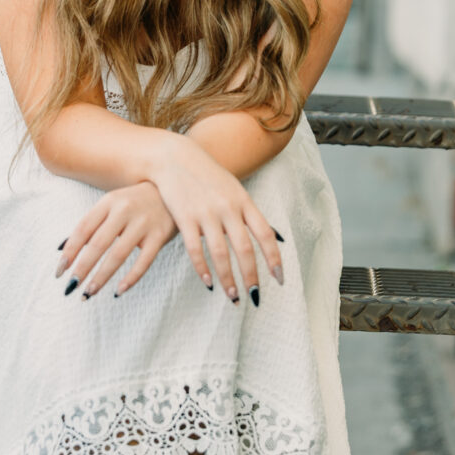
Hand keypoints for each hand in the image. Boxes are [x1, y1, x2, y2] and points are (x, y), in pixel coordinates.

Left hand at [55, 180, 178, 298]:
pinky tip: (118, 291)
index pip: (83, 229)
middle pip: (98, 244)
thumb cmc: (134, 201)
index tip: (59, 272)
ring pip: (118, 255)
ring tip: (89, 293)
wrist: (172, 188)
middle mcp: (124, 210)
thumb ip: (89, 224)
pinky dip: (130, 278)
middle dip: (82, 268)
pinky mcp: (160, 235)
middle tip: (71, 287)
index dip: (70, 251)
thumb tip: (61, 249)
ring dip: (101, 277)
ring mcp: (143, 222)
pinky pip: (144, 261)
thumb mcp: (111, 204)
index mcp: (109, 201)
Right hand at [149, 132, 283, 302]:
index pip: (265, 234)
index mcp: (243, 200)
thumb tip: (274, 237)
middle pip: (244, 248)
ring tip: (233, 296)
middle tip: (255, 297)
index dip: (274, 258)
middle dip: (251, 276)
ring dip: (228, 278)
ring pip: (221, 253)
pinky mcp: (185, 218)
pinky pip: (195, 249)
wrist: (175, 158)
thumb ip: (250, 212)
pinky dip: (203, 269)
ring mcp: (206, 213)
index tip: (279, 279)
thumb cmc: (207, 176)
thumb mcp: (234, 188)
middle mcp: (227, 208)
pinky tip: (208, 282)